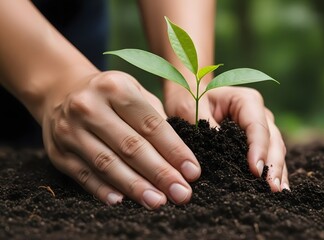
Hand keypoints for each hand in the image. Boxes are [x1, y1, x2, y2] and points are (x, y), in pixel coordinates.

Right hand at [40, 71, 200, 208]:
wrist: (62, 92)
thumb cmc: (111, 96)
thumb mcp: (135, 92)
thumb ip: (157, 118)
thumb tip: (180, 157)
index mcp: (115, 88)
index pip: (151, 125)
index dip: (174, 150)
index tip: (192, 172)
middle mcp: (89, 107)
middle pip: (130, 146)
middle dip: (159, 173)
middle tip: (181, 193)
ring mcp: (70, 130)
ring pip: (107, 164)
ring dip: (135, 186)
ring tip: (158, 201)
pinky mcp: (58, 152)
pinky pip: (84, 176)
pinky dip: (104, 190)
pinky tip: (122, 201)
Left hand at [164, 85, 288, 191]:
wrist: (189, 97)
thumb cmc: (189, 99)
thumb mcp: (190, 108)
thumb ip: (205, 127)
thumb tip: (219, 154)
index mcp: (246, 101)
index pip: (257, 127)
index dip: (259, 149)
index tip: (255, 170)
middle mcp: (259, 114)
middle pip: (273, 140)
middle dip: (273, 165)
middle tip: (272, 188)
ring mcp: (262, 128)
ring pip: (276, 150)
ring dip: (277, 171)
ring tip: (278, 192)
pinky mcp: (258, 142)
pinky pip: (269, 157)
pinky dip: (272, 172)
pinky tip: (277, 189)